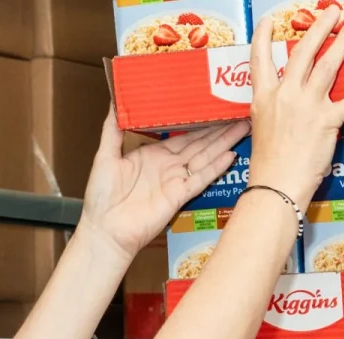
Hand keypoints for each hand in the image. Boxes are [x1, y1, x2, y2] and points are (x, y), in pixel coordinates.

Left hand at [78, 110, 250, 261]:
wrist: (106, 230)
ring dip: (223, 143)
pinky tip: (231, 154)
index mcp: (152, 154)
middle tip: (238, 113)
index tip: (213, 107)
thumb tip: (115, 102)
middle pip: (199, 143)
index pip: (181, 135)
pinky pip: (201, 178)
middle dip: (218, 129)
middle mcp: (168, 166)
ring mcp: (175, 180)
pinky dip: (216, 167)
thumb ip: (113, 130)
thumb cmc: (102, 198)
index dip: (198, 122)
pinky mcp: (179, 196)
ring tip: (242, 127)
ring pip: (204, 157)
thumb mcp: (105, 156)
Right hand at [246, 7, 343, 202]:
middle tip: (331, 13)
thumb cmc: (268, 165)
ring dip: (343, 44)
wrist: (275, 185)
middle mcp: (285, 96)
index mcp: (264, 98)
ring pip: (328, 66)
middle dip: (319, 28)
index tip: (268, 21)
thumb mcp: (262, 128)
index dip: (263, 37)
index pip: (260, 60)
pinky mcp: (327, 121)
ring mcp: (307, 106)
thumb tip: (285, 103)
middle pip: (304, 53)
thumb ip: (273, 109)